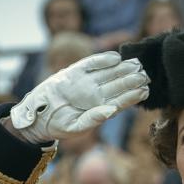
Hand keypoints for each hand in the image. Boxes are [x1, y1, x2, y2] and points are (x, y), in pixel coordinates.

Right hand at [10, 52, 148, 142]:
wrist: (37, 115)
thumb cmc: (58, 125)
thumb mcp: (76, 127)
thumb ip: (94, 119)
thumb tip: (112, 110)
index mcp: (100, 108)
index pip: (121, 101)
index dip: (133, 95)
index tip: (145, 90)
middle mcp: (97, 94)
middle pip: (119, 84)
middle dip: (132, 79)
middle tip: (146, 73)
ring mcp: (87, 82)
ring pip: (109, 73)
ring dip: (123, 68)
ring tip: (137, 64)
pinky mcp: (76, 71)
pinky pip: (92, 63)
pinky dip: (103, 59)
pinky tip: (116, 57)